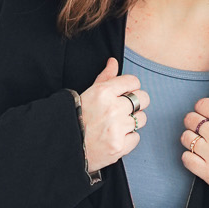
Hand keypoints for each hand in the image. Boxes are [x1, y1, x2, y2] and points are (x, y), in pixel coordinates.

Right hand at [76, 57, 146, 173]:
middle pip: (143, 99)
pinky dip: (128, 138)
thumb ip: (105, 78)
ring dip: (132, 121)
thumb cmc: (76, 118)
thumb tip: (113, 61)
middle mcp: (112, 109)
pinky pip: (136, 137)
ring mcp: (116, 129)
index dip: (130, 87)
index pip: (133, 82)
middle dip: (137, 103)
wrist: (65, 145)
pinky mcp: (119, 146)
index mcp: (103, 92)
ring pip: (141, 118)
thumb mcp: (88, 93)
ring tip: (117, 125)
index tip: (125, 94)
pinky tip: (115, 137)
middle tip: (124, 110)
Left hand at [181, 83, 208, 199]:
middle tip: (201, 131)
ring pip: (186, 138)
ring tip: (200, 144)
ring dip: (190, 140)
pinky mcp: (207, 172)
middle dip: (193, 123)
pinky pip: (185, 158)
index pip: (202, 104)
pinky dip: (189, 157)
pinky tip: (199, 157)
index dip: (201, 108)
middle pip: (190, 119)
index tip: (205, 115)